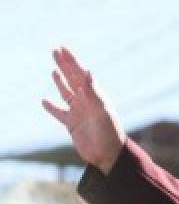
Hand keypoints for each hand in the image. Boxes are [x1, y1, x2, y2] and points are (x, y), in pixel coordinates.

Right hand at [41, 47, 125, 174]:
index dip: (71, 60)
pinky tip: (44, 101)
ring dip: (60, 81)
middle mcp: (86, 101)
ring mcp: (79, 112)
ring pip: (66, 93)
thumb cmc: (109, 133)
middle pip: (72, 79)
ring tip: (54, 71)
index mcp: (94, 96)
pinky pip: (59, 113)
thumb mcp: (102, 111)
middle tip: (55, 50)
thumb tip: (88, 71)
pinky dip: (51, 107)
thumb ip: (94, 92)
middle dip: (64, 64)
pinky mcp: (72, 125)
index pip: (80, 73)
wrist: (108, 155)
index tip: (62, 47)